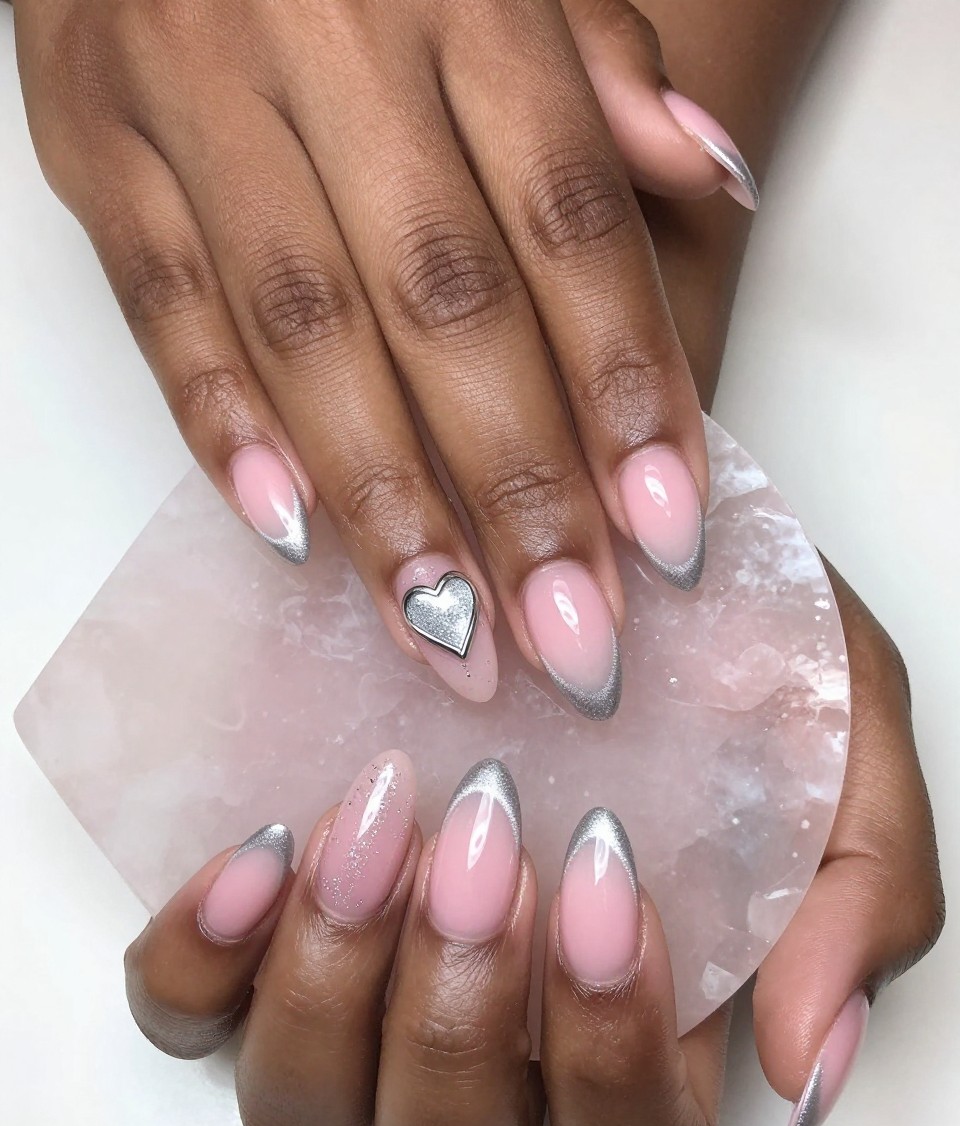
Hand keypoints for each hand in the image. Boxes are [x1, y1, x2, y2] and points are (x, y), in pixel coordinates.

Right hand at [14, 0, 755, 715]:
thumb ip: (599, 64)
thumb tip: (708, 178)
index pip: (566, 218)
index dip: (624, 385)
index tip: (663, 534)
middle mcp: (327, 43)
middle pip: (444, 302)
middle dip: (517, 488)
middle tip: (571, 637)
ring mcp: (194, 96)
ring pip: (305, 332)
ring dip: (386, 504)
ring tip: (452, 637)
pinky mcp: (95, 150)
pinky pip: (161, 310)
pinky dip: (226, 431)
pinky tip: (294, 541)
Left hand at [123, 571, 942, 1125]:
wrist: (583, 540)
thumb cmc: (714, 653)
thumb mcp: (831, 740)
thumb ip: (856, 895)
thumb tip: (809, 1062)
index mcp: (633, 1037)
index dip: (612, 1053)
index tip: (607, 874)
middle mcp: (488, 1047)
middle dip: (460, 1015)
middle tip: (485, 838)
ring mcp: (357, 997)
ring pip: (305, 1107)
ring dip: (333, 981)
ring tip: (374, 819)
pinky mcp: (254, 929)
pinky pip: (187, 1011)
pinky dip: (207, 955)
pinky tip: (262, 845)